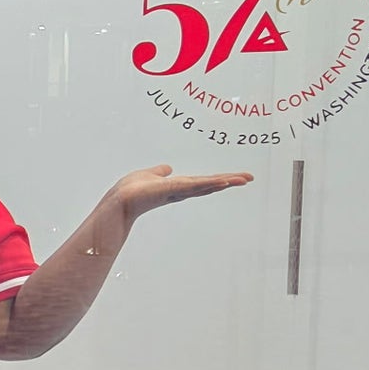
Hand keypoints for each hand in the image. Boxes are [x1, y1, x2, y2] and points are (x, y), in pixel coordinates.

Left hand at [113, 163, 252, 219]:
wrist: (119, 201)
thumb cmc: (130, 191)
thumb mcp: (148, 176)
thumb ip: (159, 173)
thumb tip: (167, 168)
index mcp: (177, 187)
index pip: (202, 182)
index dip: (218, 179)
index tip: (235, 177)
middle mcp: (181, 191)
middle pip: (209, 184)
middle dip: (230, 180)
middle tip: (249, 178)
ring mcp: (178, 191)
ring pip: (206, 185)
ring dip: (225, 181)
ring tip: (243, 179)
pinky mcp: (173, 190)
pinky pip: (195, 186)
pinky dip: (210, 183)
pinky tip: (224, 180)